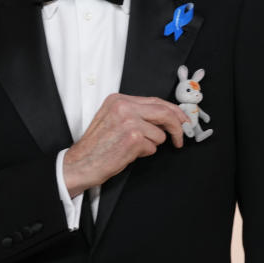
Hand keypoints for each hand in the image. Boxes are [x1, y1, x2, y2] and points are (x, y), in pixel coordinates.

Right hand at [63, 93, 188, 197]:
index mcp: (118, 99)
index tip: (182, 119)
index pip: (155, 100)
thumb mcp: (112, 118)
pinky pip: (153, 147)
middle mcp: (124, 107)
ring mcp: (129, 121)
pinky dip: (144, 153)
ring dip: (151, 144)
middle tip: (181, 137)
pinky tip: (128, 153)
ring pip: (159, 134)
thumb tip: (164, 117)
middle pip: (164, 112)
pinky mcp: (133, 138)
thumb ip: (136, 113)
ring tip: (132, 147)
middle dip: (177, 126)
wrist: (81, 163)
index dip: (173, 111)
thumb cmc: (97, 145)